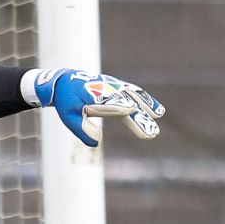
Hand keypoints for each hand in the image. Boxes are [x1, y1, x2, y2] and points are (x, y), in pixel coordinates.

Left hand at [34, 69, 164, 146]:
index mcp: (93, 96)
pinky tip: (156, 109)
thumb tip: (97, 142)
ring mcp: (113, 86)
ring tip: (159, 114)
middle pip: (126, 103)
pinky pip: (134, 92)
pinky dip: (145, 99)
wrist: (65, 81)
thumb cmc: (67, 101)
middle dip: (139, 117)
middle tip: (151, 133)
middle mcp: (106, 89)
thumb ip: (82, 129)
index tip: (131, 111)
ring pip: (133, 94)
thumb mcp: (69, 117)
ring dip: (147, 104)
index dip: (120, 107)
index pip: (109, 104)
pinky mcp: (118, 85)